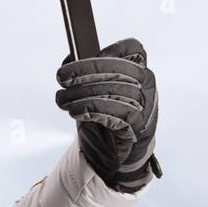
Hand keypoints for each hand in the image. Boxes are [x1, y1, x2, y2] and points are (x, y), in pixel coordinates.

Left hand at [55, 38, 160, 193]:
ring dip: (83, 94)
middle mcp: (146, 86)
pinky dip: (93, 110)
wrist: (117, 158)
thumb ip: (88, 77)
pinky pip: (117, 114)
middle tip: (61, 78)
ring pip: (115, 91)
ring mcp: (145, 107)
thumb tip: (69, 59)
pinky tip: (76, 111)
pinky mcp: (138, 127)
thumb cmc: (107, 122)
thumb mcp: (96, 95)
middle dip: (85, 71)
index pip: (134, 50)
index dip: (111, 49)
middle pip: (118, 69)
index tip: (88, 54)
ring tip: (63, 100)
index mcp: (139, 72)